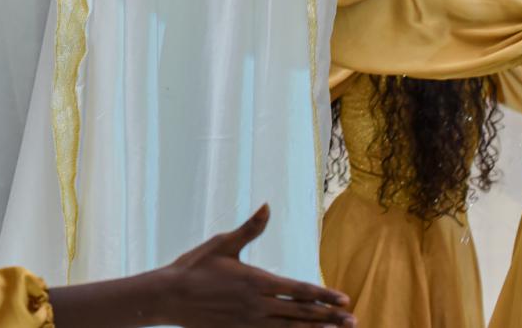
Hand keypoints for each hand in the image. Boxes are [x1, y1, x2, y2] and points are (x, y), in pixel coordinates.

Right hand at [154, 206, 352, 325]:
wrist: (170, 297)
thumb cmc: (195, 266)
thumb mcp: (223, 244)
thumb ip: (250, 228)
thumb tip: (267, 206)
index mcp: (256, 281)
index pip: (299, 290)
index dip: (324, 295)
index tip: (344, 299)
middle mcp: (257, 305)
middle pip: (301, 313)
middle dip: (329, 316)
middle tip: (352, 319)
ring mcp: (250, 322)